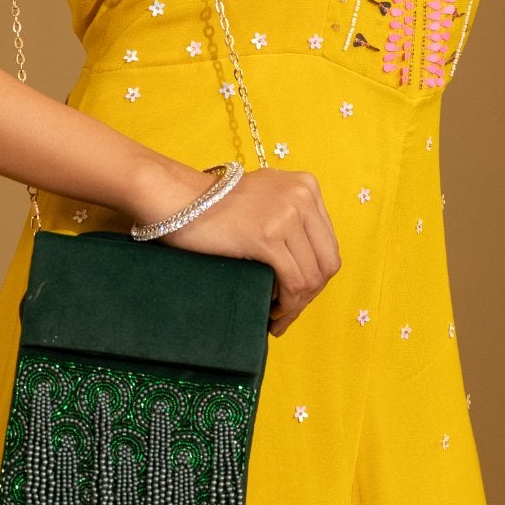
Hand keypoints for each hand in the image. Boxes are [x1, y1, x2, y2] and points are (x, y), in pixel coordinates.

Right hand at [129, 159, 340, 336]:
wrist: (176, 197)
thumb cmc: (213, 204)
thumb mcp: (266, 197)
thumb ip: (291, 218)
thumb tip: (310, 267)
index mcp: (306, 185)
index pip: (328, 244)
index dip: (315, 277)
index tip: (297, 297)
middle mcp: (302, 196)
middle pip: (326, 262)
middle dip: (310, 295)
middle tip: (287, 314)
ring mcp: (287, 215)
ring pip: (311, 277)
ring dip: (295, 306)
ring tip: (276, 319)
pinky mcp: (268, 236)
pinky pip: (293, 283)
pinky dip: (286, 305)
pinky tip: (270, 312)